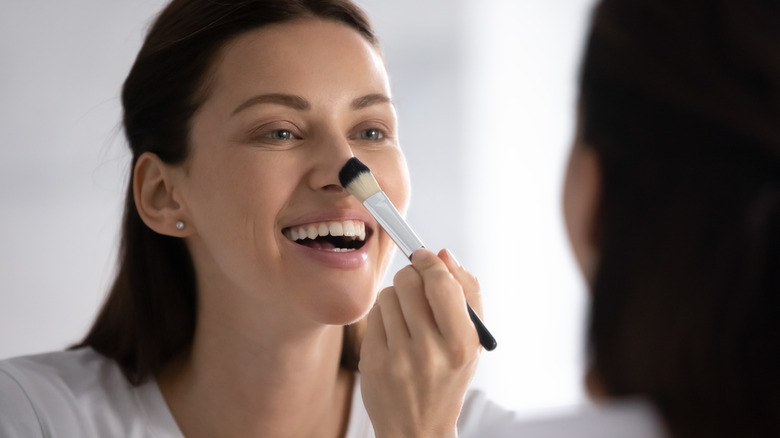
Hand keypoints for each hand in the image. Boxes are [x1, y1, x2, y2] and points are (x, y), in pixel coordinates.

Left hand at [359, 248, 482, 437]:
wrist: (418, 428)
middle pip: (409, 281)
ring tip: (407, 318)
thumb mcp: (472, 340)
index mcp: (461, 344)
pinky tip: (394, 334)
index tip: (425, 256)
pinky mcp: (372, 361)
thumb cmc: (447, 377)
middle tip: (416, 285)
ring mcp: (397, 358)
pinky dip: (383, 316)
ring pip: (387, 295)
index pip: (441, 284)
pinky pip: (373, 315)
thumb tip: (443, 255)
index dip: (430, 262)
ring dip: (397, 297)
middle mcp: (429, 351)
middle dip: (412, 276)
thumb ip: (466, 293)